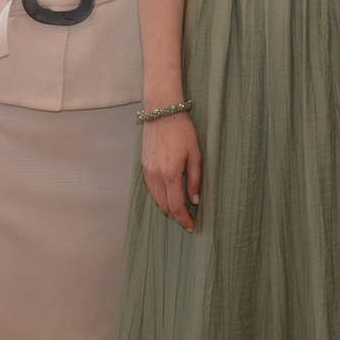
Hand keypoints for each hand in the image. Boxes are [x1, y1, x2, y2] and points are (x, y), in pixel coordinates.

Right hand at [141, 112, 202, 232]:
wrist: (162, 113)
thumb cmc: (182, 132)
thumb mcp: (195, 155)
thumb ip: (195, 180)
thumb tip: (195, 201)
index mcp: (170, 174)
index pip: (176, 206)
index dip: (184, 220)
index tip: (191, 226)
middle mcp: (156, 176)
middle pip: (164, 207)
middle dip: (176, 216)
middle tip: (188, 219)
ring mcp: (147, 172)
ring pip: (156, 200)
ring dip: (167, 207)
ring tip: (180, 208)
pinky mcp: (143, 167)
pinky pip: (150, 189)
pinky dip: (159, 197)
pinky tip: (168, 195)